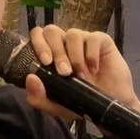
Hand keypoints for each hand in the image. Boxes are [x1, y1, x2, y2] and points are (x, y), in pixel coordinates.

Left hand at [22, 25, 138, 119]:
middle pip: (52, 31)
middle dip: (57, 52)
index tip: (45, 62)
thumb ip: (39, 97)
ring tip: (81, 74)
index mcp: (51, 53)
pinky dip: (92, 54)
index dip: (38, 44)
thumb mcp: (57, 105)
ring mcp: (83, 40)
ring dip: (74, 56)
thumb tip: (30, 79)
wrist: (109, 107)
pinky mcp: (101, 41)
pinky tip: (95, 68)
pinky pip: (92, 38)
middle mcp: (65, 44)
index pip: (38, 36)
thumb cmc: (82, 101)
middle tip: (64, 72)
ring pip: (72, 34)